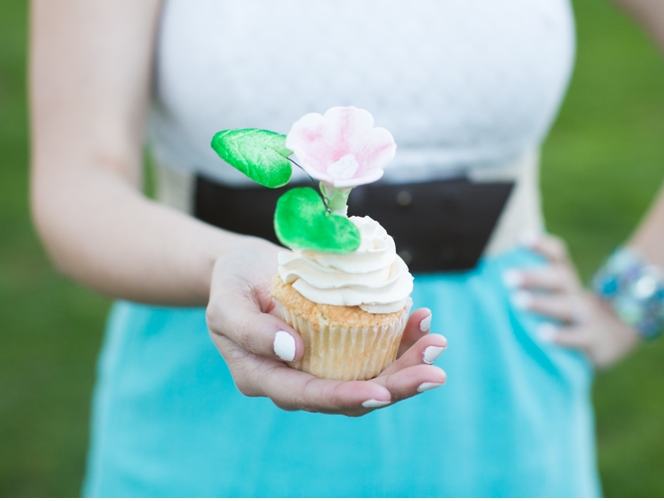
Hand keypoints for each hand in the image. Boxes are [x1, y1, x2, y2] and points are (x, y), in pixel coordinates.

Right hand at [206, 241, 446, 416]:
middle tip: (433, 371)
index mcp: (265, 378)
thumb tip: (295, 352)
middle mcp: (298, 379)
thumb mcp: (226, 302)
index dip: (347, 397)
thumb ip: (251, 330)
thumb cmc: (231, 283)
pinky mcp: (340, 345)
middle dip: (396, 386)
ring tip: (436, 342)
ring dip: (407, 364)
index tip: (382, 392)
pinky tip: (422, 320)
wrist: (244, 267)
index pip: (310, 396)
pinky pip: (374, 351)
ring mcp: (322, 364)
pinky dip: (401, 339)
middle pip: (351, 395)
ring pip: (370, 376)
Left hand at [506, 233, 638, 368]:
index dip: (542, 245)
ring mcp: (586, 315)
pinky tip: (542, 335)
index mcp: (563, 279)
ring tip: (517, 300)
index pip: (557, 255)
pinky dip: (561, 335)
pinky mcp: (592, 339)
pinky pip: (578, 336)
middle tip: (507, 277)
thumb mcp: (554, 295)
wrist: (611, 339)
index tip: (522, 237)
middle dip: (534, 276)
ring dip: (541, 303)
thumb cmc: (565, 314)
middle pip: (559, 278)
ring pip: (566, 306)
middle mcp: (575, 292)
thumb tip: (484, 276)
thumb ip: (529, 285)